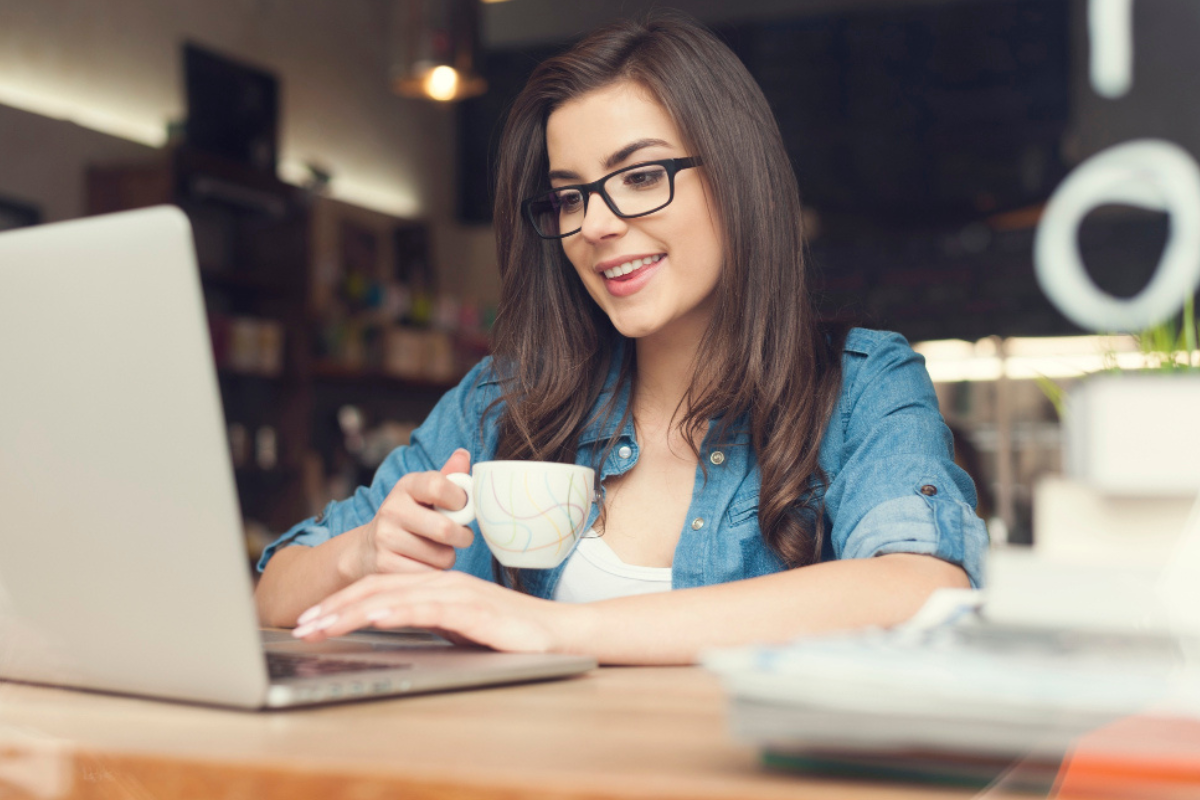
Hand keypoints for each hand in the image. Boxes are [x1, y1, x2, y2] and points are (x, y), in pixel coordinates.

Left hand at [291, 571, 581, 654]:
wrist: (555, 632)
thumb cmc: (508, 633)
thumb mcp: (457, 626)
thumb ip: (426, 620)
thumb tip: (389, 625)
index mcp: (435, 584)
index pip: (379, 588)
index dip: (341, 602)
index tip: (311, 620)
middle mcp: (441, 583)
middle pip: (377, 590)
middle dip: (334, 608)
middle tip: (301, 626)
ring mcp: (456, 594)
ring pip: (393, 598)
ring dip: (352, 612)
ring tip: (322, 626)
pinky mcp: (472, 611)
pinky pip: (428, 609)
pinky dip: (398, 612)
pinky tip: (375, 618)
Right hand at [344, 449, 473, 580]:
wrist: (368, 548)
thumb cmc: (410, 516)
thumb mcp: (424, 493)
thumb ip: (448, 476)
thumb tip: (463, 454)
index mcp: (407, 486)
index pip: (439, 486)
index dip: (460, 500)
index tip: (463, 508)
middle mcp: (392, 509)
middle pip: (445, 529)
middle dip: (463, 536)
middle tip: (462, 536)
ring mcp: (386, 538)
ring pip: (441, 556)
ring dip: (448, 557)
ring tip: (437, 549)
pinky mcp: (385, 565)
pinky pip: (429, 573)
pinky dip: (434, 572)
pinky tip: (424, 563)